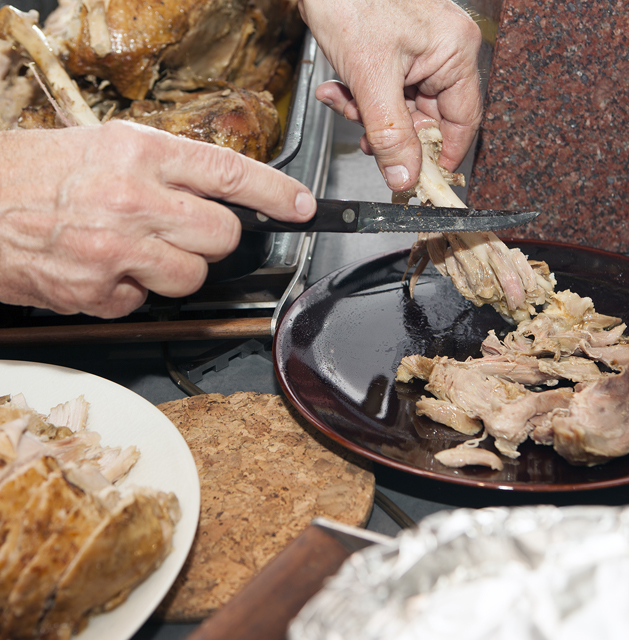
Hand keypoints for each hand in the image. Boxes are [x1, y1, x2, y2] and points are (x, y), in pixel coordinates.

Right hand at [0, 120, 315, 317]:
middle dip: (214, 238)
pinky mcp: (101, 292)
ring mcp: (117, 251)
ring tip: (137, 250)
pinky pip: (149, 300)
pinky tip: (105, 268)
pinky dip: (135, 290)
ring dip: (177, 269)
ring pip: (194, 275)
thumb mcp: (106, 147)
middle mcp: (133, 200)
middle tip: (184, 229)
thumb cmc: (36, 174)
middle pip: (222, 234)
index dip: (275, 194)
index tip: (300, 207)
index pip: (230, 173)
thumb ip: (168, 169)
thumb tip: (224, 192)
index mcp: (138, 153)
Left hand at [298, 0, 482, 187]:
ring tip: (344, 101)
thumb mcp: (372, 81)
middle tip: (367, 141)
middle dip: (389, 133)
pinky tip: (338, 90)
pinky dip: (359, 98)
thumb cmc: (352, 1)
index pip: (462, 122)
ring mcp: (417, 53)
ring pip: (399, 110)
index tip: (421, 180)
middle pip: (426, 120)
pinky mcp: (392, 54)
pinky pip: (382, 93)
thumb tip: (405, 176)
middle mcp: (442, 53)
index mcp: (454, 53)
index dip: (441, 156)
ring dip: (367, 116)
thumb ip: (390, 136)